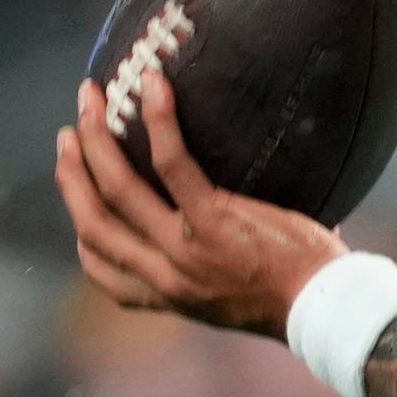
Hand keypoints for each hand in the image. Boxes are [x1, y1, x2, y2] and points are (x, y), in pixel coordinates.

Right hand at [53, 69, 344, 336]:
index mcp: (169, 297)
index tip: (77, 194)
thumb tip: (212, 224)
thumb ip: (207, 267)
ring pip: (118, 189)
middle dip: (71, 173)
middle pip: (93, 223)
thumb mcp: (234, 295)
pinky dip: (159, 121)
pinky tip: (153, 84)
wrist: (327, 311)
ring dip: (96, 139)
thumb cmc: (297, 296)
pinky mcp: (214, 223)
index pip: (101, 268)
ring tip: (91, 99)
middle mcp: (167, 277)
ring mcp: (186, 251)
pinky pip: (172, 164)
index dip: (81, 227)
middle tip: (69, 131)